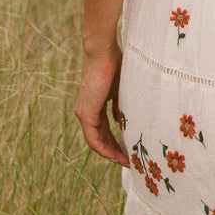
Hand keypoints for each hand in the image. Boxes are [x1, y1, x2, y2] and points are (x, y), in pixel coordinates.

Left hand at [75, 45, 128, 165]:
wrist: (103, 52)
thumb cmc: (115, 64)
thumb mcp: (121, 90)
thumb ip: (121, 106)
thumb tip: (124, 121)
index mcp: (95, 104)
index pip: (104, 129)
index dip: (117, 142)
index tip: (130, 150)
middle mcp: (86, 111)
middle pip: (100, 139)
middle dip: (115, 151)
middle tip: (130, 162)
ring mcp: (84, 113)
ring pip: (96, 142)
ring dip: (111, 154)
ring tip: (126, 163)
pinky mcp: (86, 113)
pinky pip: (94, 139)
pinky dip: (105, 149)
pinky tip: (117, 156)